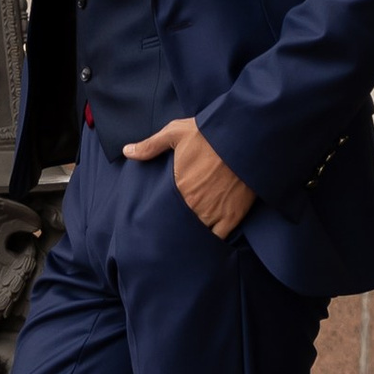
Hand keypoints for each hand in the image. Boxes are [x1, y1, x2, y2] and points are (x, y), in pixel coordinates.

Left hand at [124, 116, 255, 239]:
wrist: (246, 136)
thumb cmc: (210, 134)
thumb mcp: (177, 133)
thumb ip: (151, 145)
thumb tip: (127, 151)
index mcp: (179, 188)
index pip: (163, 211)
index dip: (161, 215)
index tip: (158, 218)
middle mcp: (195, 206)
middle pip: (180, 225)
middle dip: (175, 226)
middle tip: (170, 230)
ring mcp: (215, 213)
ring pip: (198, 235)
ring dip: (192, 235)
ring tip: (187, 236)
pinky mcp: (234, 216)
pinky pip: (219, 238)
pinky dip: (213, 240)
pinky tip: (207, 240)